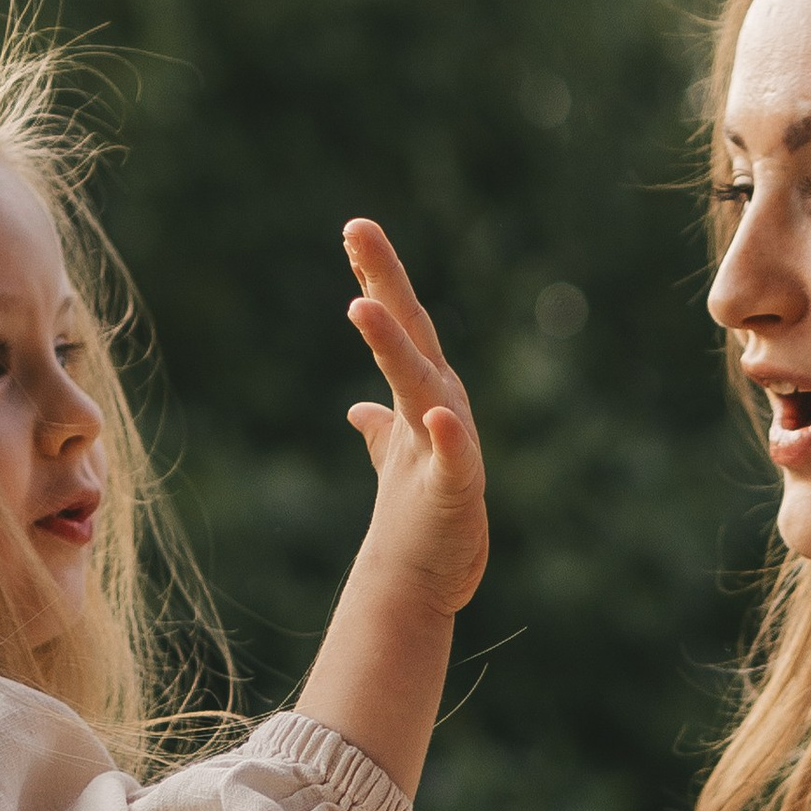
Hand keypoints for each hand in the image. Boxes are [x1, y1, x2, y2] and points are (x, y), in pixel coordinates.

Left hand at [341, 218, 486, 618]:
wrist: (428, 581)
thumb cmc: (419, 520)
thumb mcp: (396, 462)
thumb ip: (381, 429)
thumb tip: (358, 408)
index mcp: (423, 397)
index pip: (398, 325)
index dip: (378, 278)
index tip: (353, 230)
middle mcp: (439, 408)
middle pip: (411, 333)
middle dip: (385, 282)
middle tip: (357, 228)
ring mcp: (449, 447)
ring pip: (421, 385)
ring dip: (394, 347)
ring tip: (363, 307)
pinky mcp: (457, 491)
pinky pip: (454, 459)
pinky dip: (448, 437)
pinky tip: (436, 415)